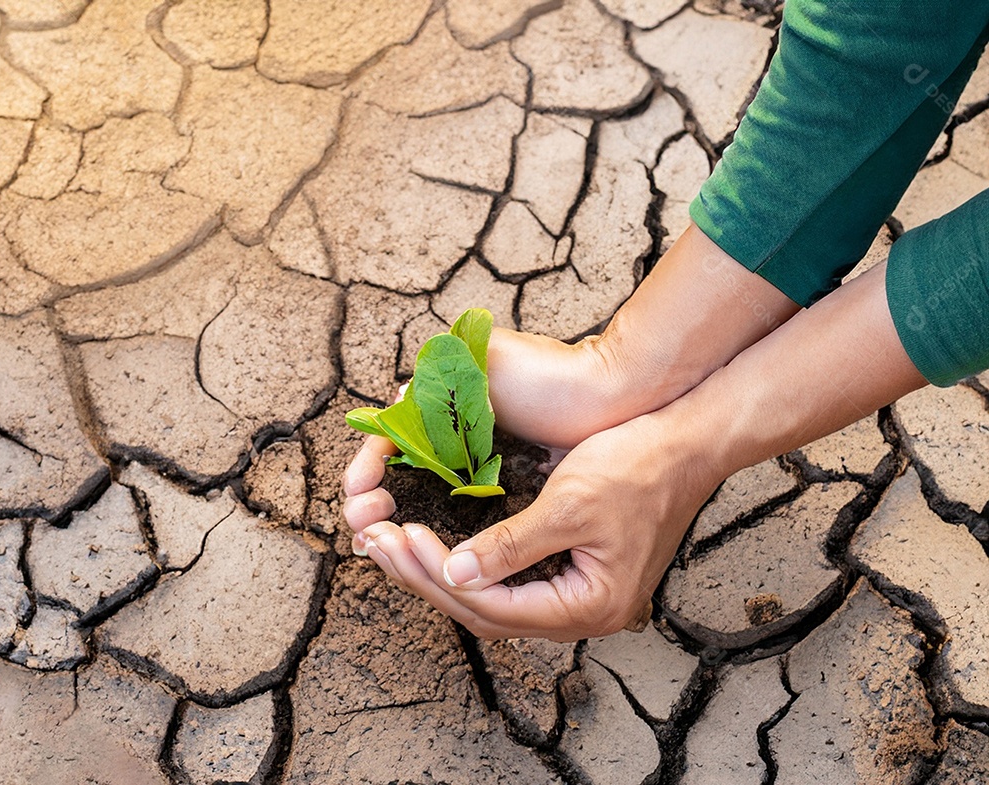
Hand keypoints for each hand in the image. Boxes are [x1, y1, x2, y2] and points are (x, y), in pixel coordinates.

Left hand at [342, 413, 720, 640]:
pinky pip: (507, 581)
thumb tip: (452, 574)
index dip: (441, 577)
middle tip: (379, 547)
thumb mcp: (571, 504)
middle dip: (428, 579)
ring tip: (394, 547)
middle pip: (487, 611)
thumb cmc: (639, 466)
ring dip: (441, 574)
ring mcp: (577, 593)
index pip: (494, 607)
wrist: (688, 441)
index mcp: (587, 604)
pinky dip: (467, 564)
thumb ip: (511, 546)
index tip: (402, 540)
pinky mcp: (571, 570)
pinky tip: (438, 546)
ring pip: (493, 599)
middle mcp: (581, 610)